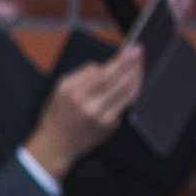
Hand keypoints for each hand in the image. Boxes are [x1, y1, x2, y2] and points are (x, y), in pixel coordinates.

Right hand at [22, 43, 142, 182]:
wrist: (56, 145)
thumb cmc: (57, 116)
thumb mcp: (59, 89)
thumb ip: (80, 75)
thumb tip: (102, 66)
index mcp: (75, 94)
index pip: (105, 73)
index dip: (121, 60)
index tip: (131, 49)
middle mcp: (90, 107)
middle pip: (120, 81)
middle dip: (133, 64)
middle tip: (139, 52)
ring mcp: (103, 118)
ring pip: (128, 93)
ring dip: (137, 76)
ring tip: (139, 65)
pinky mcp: (110, 127)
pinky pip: (125, 105)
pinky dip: (131, 91)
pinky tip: (133, 82)